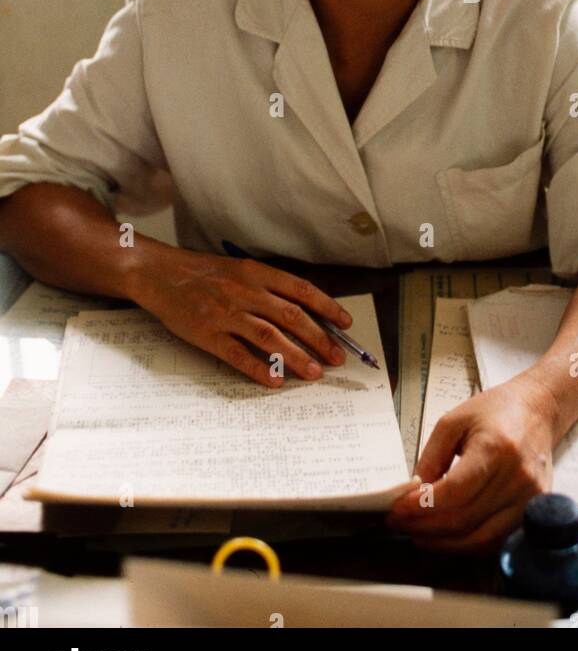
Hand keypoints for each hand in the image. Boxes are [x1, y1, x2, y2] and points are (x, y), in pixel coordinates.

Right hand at [134, 243, 353, 387]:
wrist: (159, 273)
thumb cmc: (202, 272)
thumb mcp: (238, 269)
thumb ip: (267, 286)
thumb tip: (302, 310)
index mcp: (256, 272)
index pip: (300, 290)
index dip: (326, 307)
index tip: (344, 324)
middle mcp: (245, 291)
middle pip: (291, 316)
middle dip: (319, 338)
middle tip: (335, 357)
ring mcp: (226, 313)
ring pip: (269, 337)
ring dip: (295, 356)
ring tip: (313, 372)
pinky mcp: (207, 334)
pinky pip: (237, 355)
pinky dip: (258, 368)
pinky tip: (275, 381)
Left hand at [385, 373, 558, 552]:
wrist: (538, 410)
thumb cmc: (495, 411)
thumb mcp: (453, 422)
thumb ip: (431, 458)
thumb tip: (412, 495)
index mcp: (496, 448)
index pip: (454, 492)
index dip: (421, 507)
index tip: (396, 510)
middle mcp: (517, 477)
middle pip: (464, 520)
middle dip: (424, 526)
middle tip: (399, 523)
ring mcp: (530, 497)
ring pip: (479, 539)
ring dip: (443, 542)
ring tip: (418, 533)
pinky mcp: (534, 509)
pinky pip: (496, 540)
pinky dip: (467, 544)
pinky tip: (447, 536)